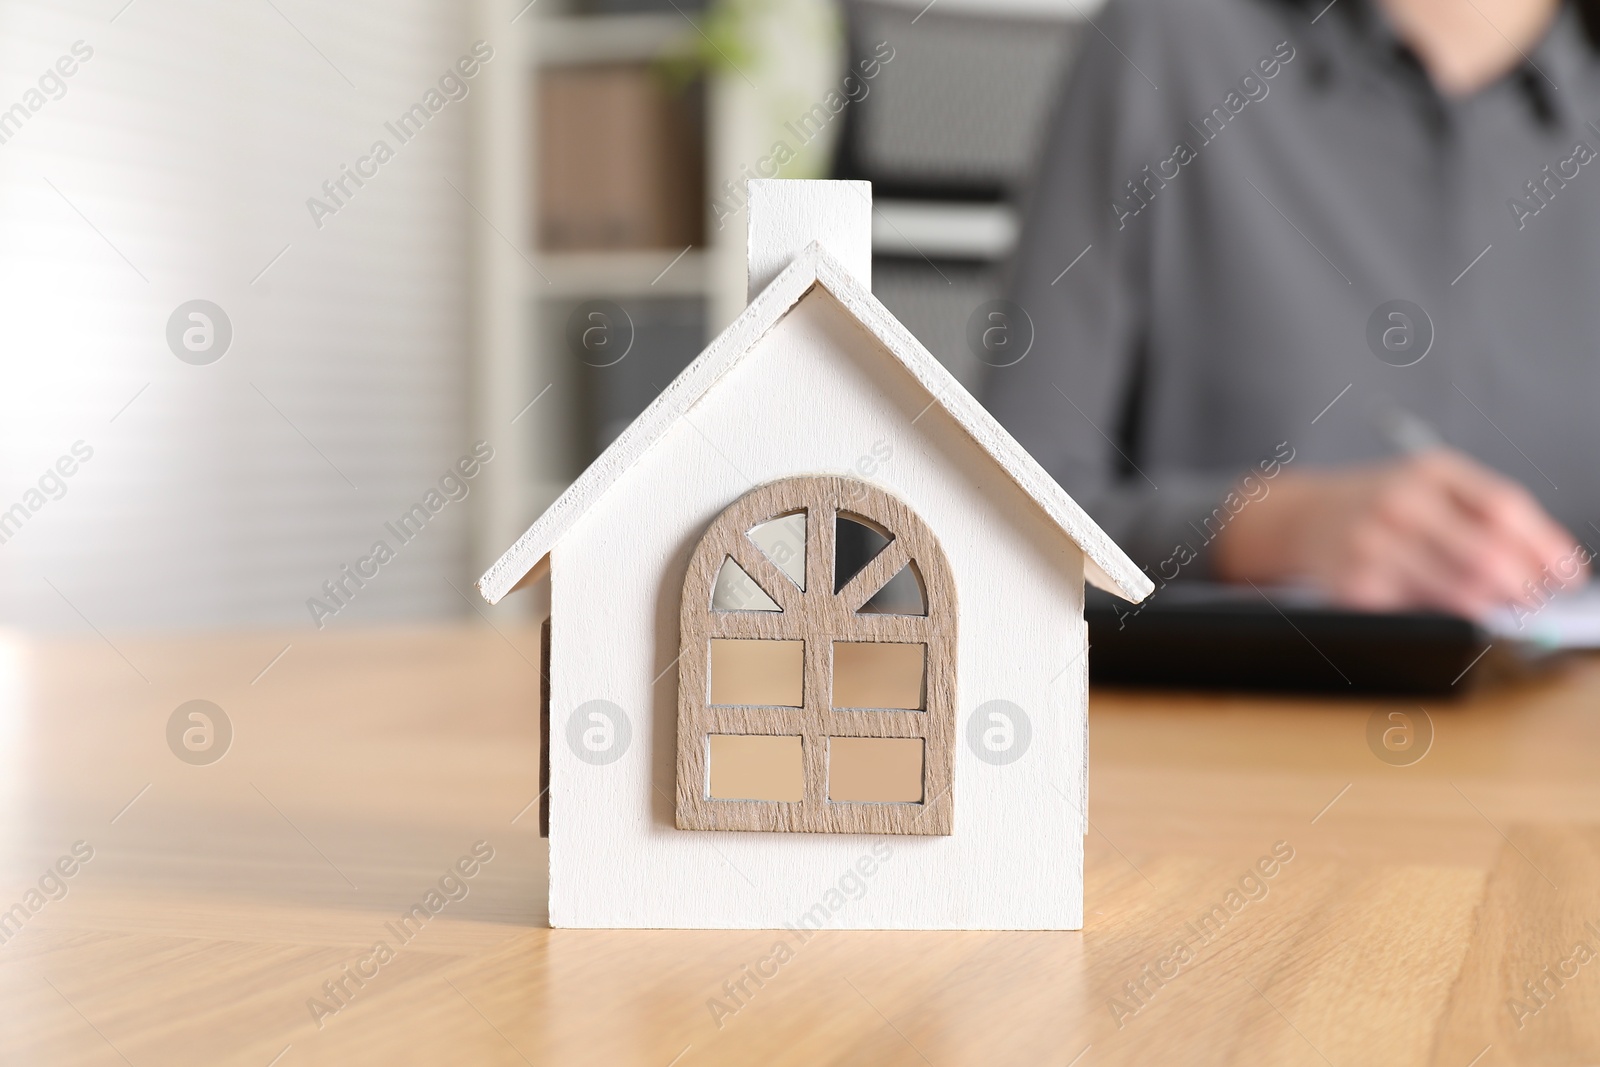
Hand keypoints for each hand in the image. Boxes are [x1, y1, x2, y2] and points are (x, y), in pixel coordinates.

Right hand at [1212, 448, 1588, 616]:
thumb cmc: (1381, 503)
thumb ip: (1486, 512)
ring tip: (1505, 609)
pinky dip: (1448, 617)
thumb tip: (1550, 563)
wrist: (1302, 519)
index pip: (1504, 508)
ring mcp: (1373, 546)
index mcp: (1429, 472)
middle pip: (1485, 555)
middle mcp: (1399, 503)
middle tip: (1538, 601)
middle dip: (1525, 586)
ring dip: (1495, 607)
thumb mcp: (1430, 485)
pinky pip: (1421, 612)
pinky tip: (1456, 612)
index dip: (1546, 546)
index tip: (1570, 574)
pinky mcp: (1356, 587)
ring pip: (1459, 592)